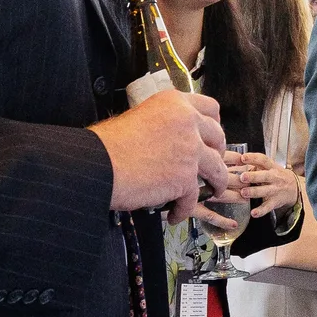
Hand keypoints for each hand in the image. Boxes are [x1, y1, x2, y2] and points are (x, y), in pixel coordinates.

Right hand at [93, 89, 225, 218]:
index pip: (210, 107)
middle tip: (212, 163)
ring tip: (212, 191)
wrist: (98, 164)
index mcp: (175, 103)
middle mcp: (188, 122)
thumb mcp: (140, 116)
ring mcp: (190, 149)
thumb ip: (164, 123)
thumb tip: (173, 138)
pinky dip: (184, 209)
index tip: (212, 136)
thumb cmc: (108, 144)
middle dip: (218, 153)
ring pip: (217, 168)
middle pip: (218, 137)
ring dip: (216, 182)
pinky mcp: (186, 177)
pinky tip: (176, 213)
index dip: (214, 124)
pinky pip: (193, 197)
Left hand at [226, 150, 300, 216]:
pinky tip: (254, 213)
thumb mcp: (270, 167)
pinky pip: (267, 207)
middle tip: (242, 177)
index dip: (253, 158)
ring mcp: (275, 190)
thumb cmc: (276, 176)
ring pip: (264, 191)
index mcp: (271, 167)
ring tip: (243, 192)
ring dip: (254, 192)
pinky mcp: (274, 202)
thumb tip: (236, 162)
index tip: (242, 158)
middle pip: (264, 176)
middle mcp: (274, 178)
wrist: (294, 188)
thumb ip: (255, 164)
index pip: (263, 160)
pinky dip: (261, 211)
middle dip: (253, 176)